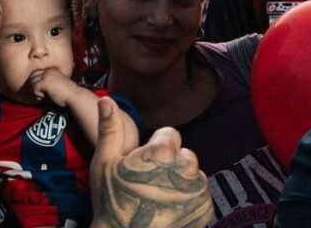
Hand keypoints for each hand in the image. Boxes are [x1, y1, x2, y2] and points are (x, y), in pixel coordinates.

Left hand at [26, 67, 76, 106]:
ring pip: (32, 83)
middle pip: (32, 77)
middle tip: (41, 95)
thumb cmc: (66, 94)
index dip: (37, 83)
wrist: (74, 96)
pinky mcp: (44, 82)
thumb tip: (34, 88)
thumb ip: (48, 83)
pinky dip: (38, 95)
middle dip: (34, 86)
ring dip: (36, 92)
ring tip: (44, 97)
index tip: (43, 92)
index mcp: (52, 70)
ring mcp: (46, 75)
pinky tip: (45, 98)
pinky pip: (34, 89)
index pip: (37, 73)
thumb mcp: (57, 85)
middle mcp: (49, 71)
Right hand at [90, 97, 213, 227]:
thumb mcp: (104, 163)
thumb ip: (110, 129)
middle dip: (170, 163)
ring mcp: (198, 191)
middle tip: (149, 183)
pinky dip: (188, 199)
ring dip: (180, 180)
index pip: (169, 134)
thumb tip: (107, 99)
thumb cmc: (112, 202)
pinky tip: (169, 209)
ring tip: (158, 197)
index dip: (153, 148)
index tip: (142, 165)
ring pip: (192, 173)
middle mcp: (186, 169)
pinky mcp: (205, 209)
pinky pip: (201, 193)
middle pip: (183, 153)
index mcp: (164, 153)